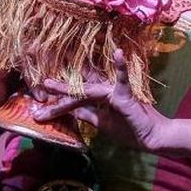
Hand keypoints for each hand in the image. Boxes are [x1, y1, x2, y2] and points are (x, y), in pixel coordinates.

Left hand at [33, 51, 165, 150]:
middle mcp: (104, 92)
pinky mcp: (125, 94)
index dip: (59, 96)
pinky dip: (121, 66)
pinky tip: (118, 53)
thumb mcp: (102, 124)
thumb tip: (71, 111)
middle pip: (77, 90)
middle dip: (58, 88)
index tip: (39, 98)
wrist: (150, 137)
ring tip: (50, 83)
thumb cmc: (129, 129)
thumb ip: (87, 115)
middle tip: (40, 82)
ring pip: (87, 90)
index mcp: (98, 100)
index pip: (75, 95)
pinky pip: (122, 79)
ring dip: (68, 88)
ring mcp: (113, 92)